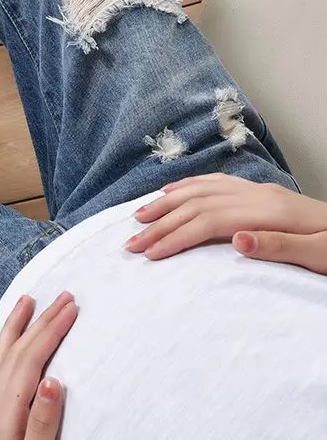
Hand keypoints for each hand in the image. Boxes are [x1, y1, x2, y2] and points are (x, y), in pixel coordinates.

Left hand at [0, 291, 77, 439]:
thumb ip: (43, 427)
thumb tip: (53, 379)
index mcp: (3, 419)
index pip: (30, 362)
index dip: (50, 331)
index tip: (71, 307)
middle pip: (15, 354)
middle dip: (39, 322)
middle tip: (62, 296)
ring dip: (12, 329)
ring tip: (25, 302)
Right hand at [127, 173, 326, 270]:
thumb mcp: (321, 256)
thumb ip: (280, 247)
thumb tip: (236, 240)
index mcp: (268, 212)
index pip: (208, 222)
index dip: (176, 237)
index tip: (150, 256)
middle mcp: (256, 195)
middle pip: (197, 205)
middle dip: (161, 224)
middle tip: (131, 243)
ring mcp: (257, 191)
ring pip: (200, 190)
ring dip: (166, 203)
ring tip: (140, 217)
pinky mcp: (260, 193)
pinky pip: (214, 183)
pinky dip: (187, 186)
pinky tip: (171, 192)